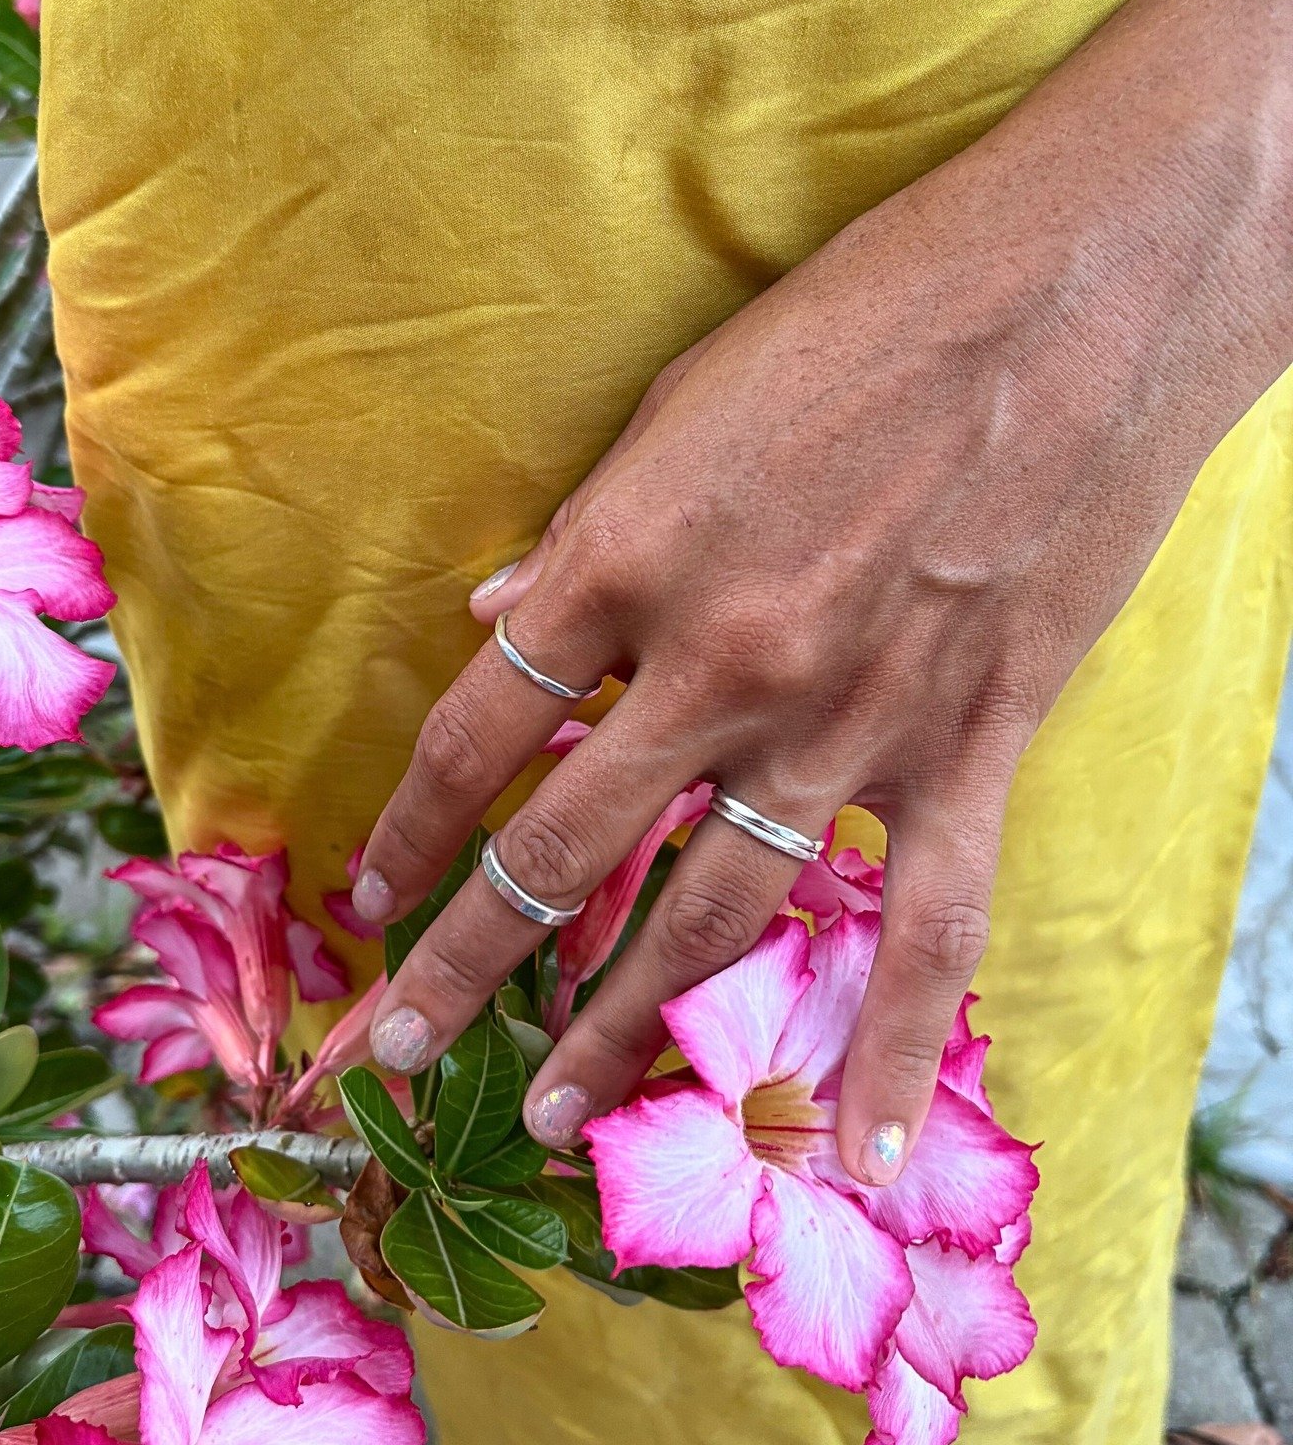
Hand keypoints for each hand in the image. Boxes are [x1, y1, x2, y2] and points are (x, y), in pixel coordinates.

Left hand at [357, 0, 1292, 1181]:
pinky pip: (925, 931)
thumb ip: (588, 533)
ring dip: (618, 1023)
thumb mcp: (683, 398)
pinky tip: (844, 1152)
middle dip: (465, 962)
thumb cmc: (864, 316)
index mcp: (628, 557)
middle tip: (393, 1048)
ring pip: (710, 915)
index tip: (369, 891)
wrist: (1074, 293)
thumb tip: (501, 619)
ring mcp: (850, 723)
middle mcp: (722, 664)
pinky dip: (886, 1047)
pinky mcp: (968, 749)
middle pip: (562, 850)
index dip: (409, 824)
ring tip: (551, 1114)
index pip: (478, 728)